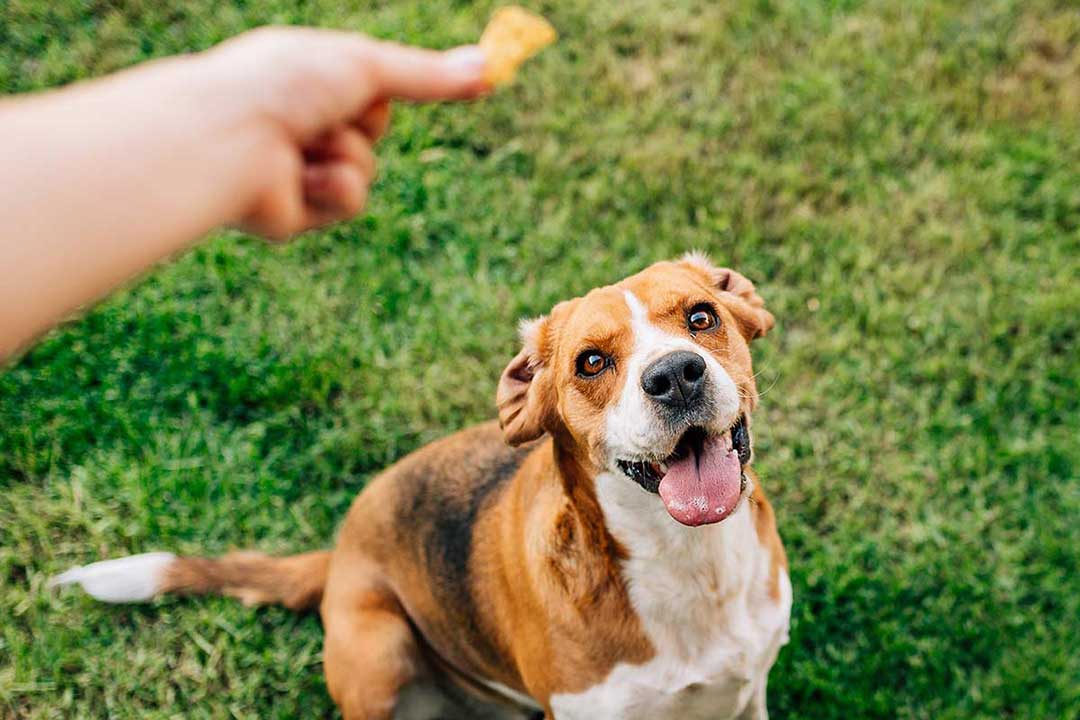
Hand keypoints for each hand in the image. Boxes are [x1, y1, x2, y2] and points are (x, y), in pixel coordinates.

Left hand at [201, 27, 489, 239]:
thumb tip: (491, 65)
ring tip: (306, 145)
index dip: (381, 90)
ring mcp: (294, 169)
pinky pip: (348, 203)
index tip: (396, 88)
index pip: (367, 90)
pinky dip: (335, 189)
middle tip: (326, 112)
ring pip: (365, 171)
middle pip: (371, 132)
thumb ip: (427, 75)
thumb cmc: (285, 86)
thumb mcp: (367, 68)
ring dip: (348, 156)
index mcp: (302, 79)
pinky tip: (302, 177)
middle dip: (362, 125)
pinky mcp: (294, 214)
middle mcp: (296, 122)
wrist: (230, 139)